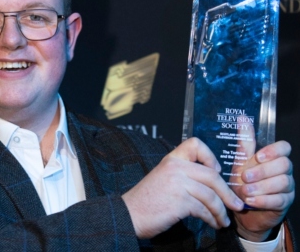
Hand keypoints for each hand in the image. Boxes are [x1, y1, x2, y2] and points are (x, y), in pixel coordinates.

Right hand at [122, 137, 243, 238]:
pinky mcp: (179, 201)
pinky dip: (211, 219)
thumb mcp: (164, 178)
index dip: (210, 156)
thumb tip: (211, 183)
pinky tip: (213, 223)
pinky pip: (203, 209)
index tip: (216, 171)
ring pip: (211, 196)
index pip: (195, 144)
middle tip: (237, 205)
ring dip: (221, 211)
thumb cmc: (147, 199)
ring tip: (223, 221)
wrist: (130, 214)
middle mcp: (175, 167)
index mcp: (171, 159)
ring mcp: (177, 183)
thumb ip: (183, 175)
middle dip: (227, 193)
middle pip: (212, 176)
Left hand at [232, 140, 294, 240]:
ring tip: (245, 190)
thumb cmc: (243, 180)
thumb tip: (242, 118)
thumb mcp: (241, 159)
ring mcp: (287, 187)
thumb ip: (245, 141)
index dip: (273, 151)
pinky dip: (263, 200)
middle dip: (263, 171)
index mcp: (274, 157)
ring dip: (261, 186)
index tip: (258, 157)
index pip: (284, 148)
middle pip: (285, 165)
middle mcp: (284, 171)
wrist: (242, 204)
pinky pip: (279, 200)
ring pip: (283, 183)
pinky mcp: (284, 203)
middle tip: (244, 176)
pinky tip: (250, 200)